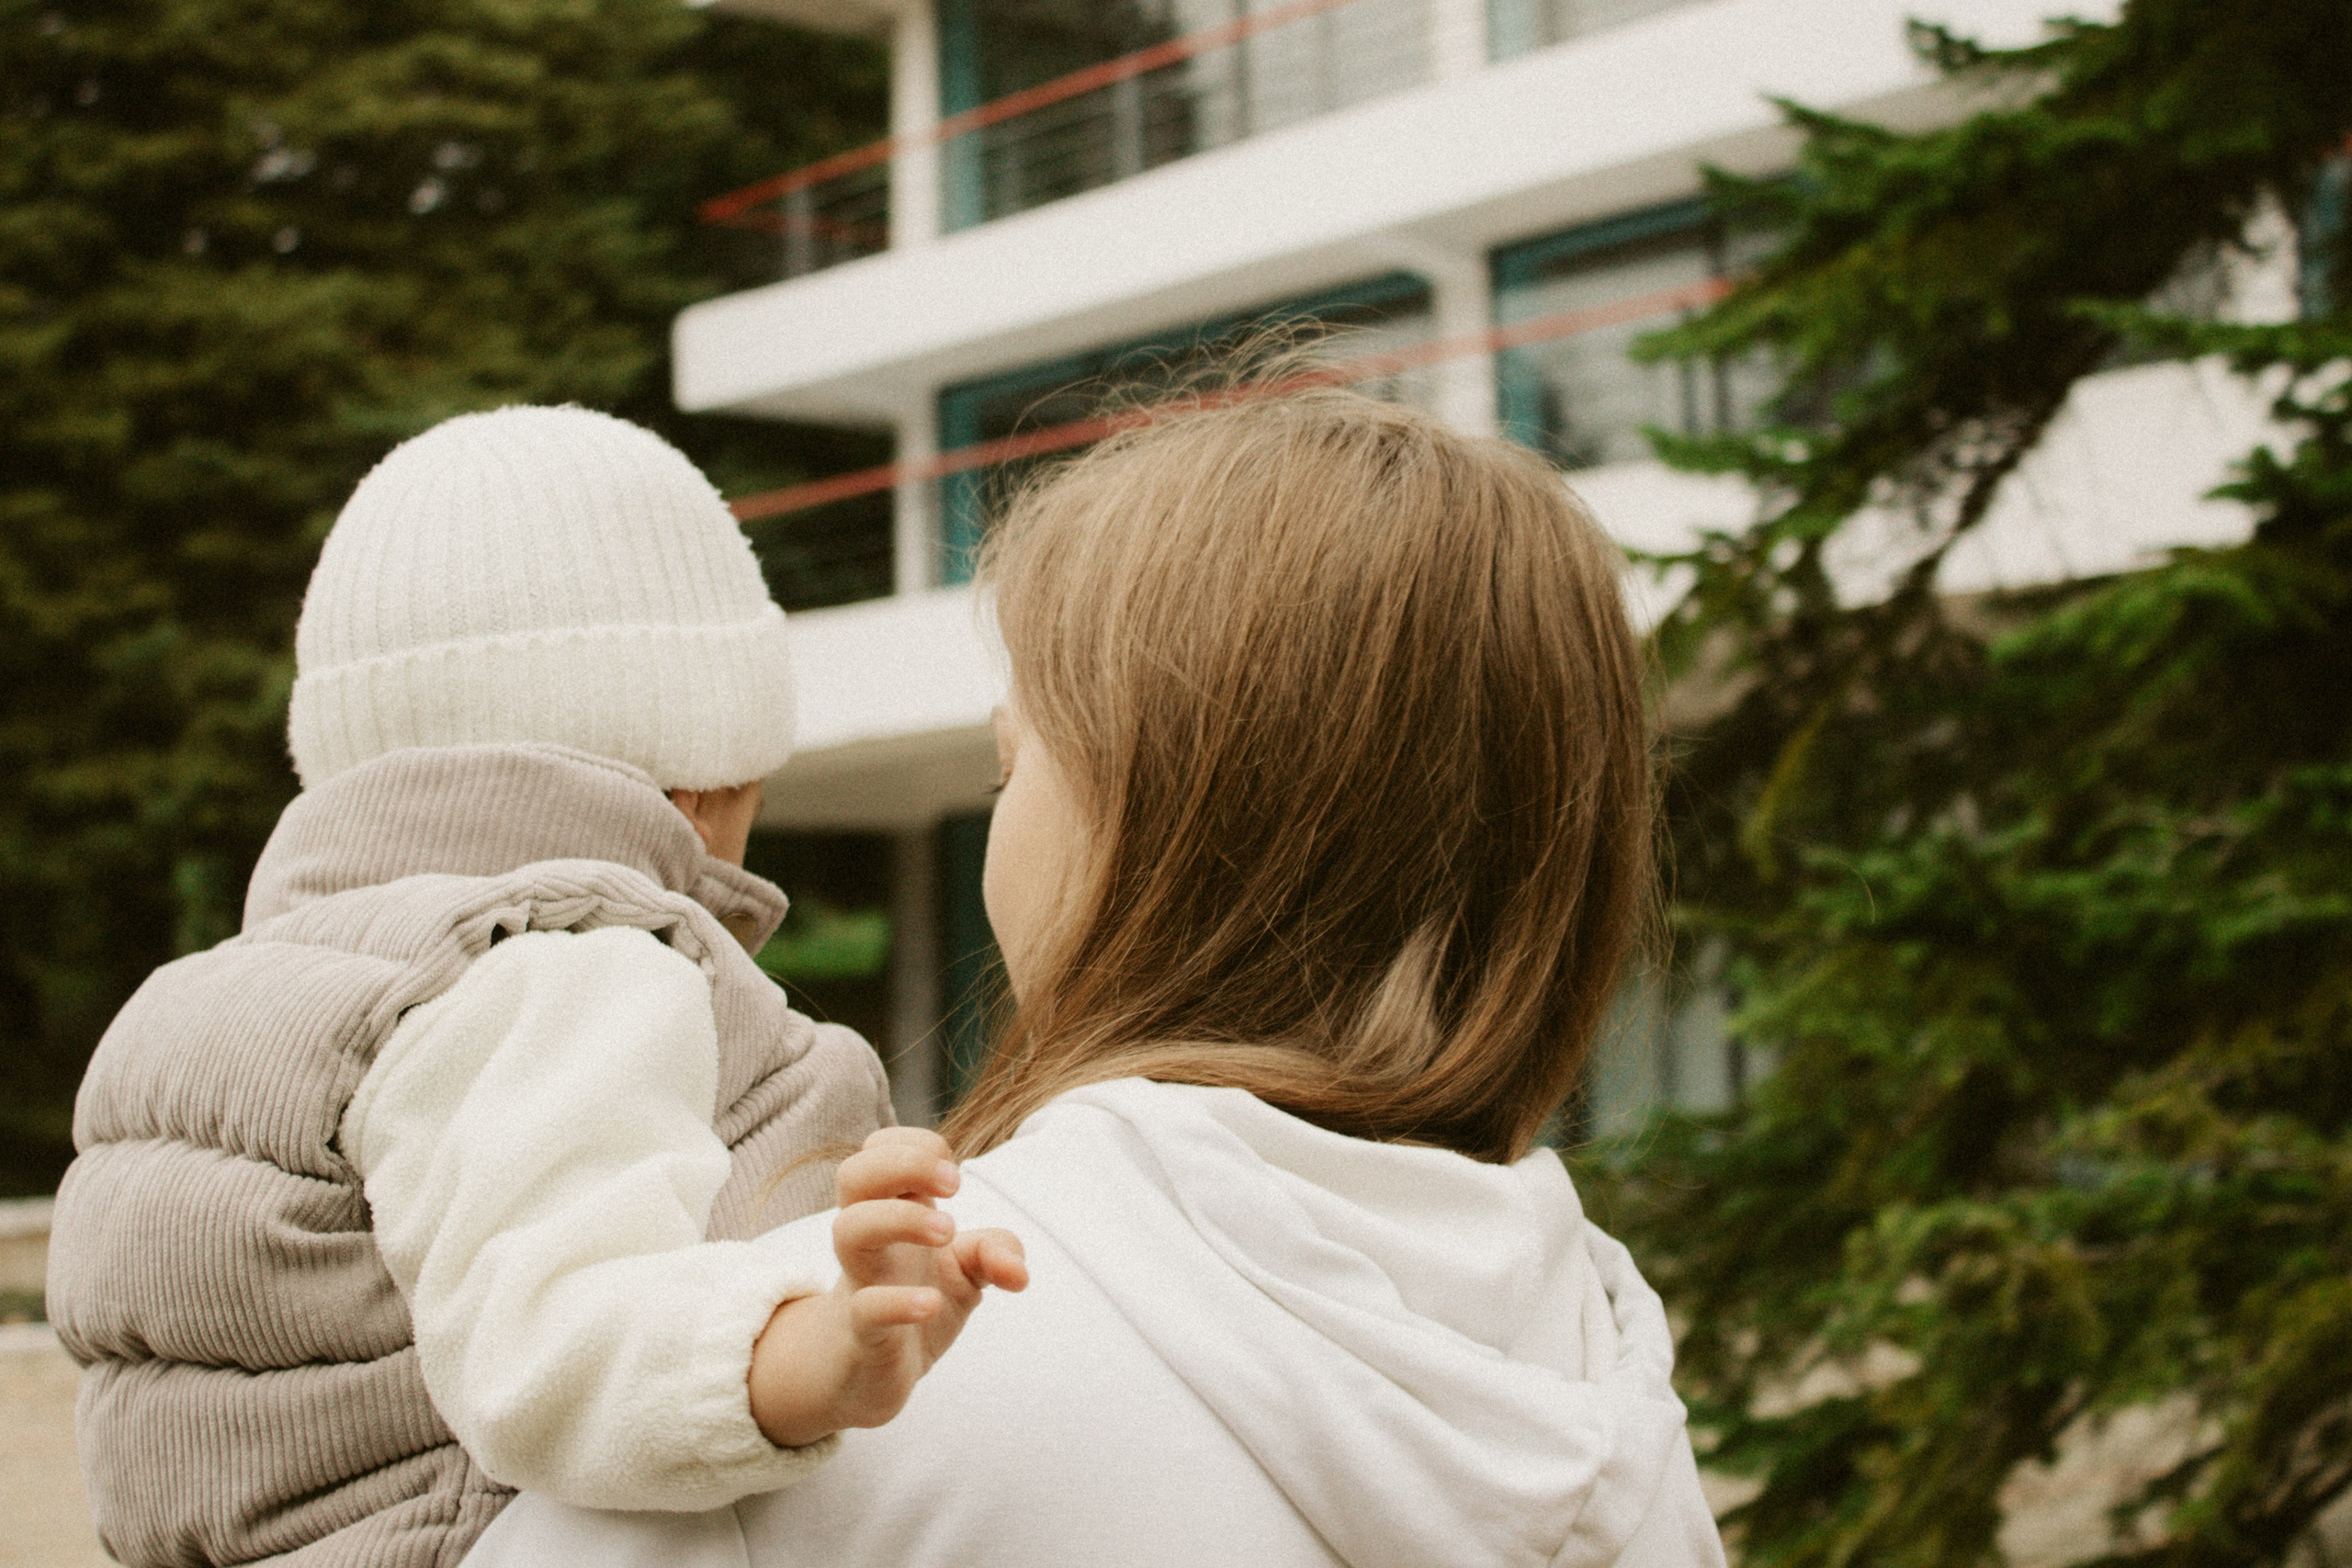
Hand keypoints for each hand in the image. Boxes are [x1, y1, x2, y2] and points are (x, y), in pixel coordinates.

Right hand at [746, 1127, 1027, 1448]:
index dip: (916, 1145)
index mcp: (891, 1209)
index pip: (880, 1148)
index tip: (951, 1175)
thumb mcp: (968, 1269)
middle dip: (903, 1163)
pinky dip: (897, 1302)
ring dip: (900, 1220)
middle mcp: (870, 1238)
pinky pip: (865, 1308)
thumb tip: (1018, 1272)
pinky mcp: (863, 1333)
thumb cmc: (918, 1298)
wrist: (874, 1373)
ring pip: (848, 1230)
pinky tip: (931, 1303)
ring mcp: (861, 1282)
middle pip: (852, 1174)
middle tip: (954, 1186)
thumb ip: (998, 1252)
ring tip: (947, 1230)